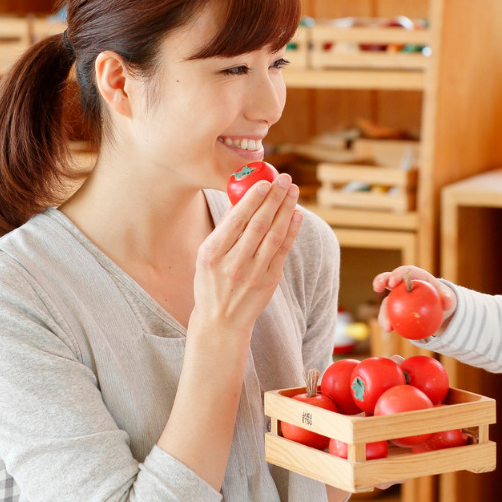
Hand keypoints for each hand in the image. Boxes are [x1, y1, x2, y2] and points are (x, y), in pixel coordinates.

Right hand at [192, 173, 301, 332]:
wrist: (221, 322)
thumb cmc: (211, 283)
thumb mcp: (205, 257)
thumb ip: (223, 230)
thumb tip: (241, 199)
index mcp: (212, 254)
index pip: (236, 220)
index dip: (253, 199)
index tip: (264, 182)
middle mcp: (233, 264)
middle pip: (259, 224)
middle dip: (274, 198)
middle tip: (285, 179)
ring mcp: (253, 274)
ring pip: (274, 236)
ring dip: (286, 210)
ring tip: (293, 191)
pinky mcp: (270, 282)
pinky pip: (283, 251)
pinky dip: (291, 231)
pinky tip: (296, 214)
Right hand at [371, 265, 456, 333]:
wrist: (440, 313)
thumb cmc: (443, 301)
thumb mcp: (449, 299)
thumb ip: (449, 299)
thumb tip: (447, 303)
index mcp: (416, 277)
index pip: (406, 272)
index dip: (398, 274)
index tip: (393, 282)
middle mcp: (403, 285)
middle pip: (389, 279)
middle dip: (380, 280)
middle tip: (377, 287)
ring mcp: (398, 298)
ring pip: (386, 301)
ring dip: (383, 311)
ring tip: (386, 324)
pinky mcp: (395, 310)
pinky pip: (389, 315)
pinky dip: (387, 321)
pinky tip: (389, 330)